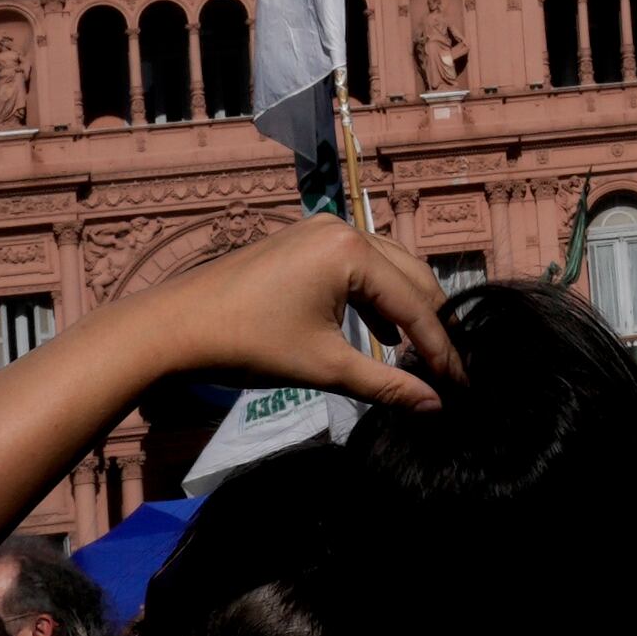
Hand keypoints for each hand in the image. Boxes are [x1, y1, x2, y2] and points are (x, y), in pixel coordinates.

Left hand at [123, 217, 463, 411]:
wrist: (173, 328)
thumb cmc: (247, 346)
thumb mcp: (323, 367)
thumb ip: (385, 384)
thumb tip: (435, 406)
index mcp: (352, 251)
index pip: (415, 305)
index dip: (442, 349)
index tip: (463, 383)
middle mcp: (344, 229)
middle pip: (411, 277)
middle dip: (433, 325)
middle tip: (452, 368)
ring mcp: (322, 231)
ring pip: (388, 270)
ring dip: (407, 311)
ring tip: (424, 353)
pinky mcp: (305, 242)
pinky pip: (360, 267)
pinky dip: (376, 299)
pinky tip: (382, 333)